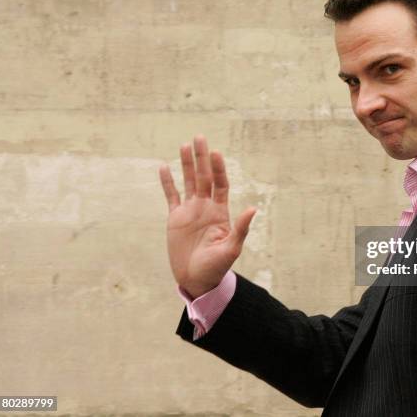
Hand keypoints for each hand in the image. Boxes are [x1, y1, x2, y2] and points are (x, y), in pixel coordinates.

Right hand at [159, 135, 255, 298]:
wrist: (196, 280)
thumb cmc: (216, 267)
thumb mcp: (231, 249)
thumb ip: (240, 228)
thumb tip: (253, 209)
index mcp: (220, 212)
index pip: (220, 184)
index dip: (218, 169)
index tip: (216, 153)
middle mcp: (206, 207)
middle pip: (204, 177)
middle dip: (202, 158)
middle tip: (200, 137)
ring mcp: (190, 211)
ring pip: (188, 182)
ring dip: (187, 164)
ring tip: (185, 145)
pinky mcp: (175, 218)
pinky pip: (171, 196)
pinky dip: (167, 182)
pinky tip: (164, 166)